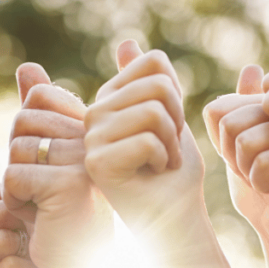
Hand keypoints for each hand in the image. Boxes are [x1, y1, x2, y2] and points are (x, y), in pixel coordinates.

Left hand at [3, 63, 112, 267]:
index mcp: (92, 129)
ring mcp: (84, 160)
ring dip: (14, 185)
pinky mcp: (68, 184)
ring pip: (16, 150)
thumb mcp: (43, 160)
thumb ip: (39, 112)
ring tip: (41, 208)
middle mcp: (94, 140)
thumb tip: (27, 67)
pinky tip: (38, 221)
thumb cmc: (56, 219)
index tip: (43, 167)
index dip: (26, 132)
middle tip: (40, 193)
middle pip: (22, 122)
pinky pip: (12, 178)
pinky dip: (13, 203)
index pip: (38, 98)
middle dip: (17, 161)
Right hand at [83, 41, 205, 245]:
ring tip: (160, 162)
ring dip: (172, 143)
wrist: (172, 221)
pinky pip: (149, 140)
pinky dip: (165, 160)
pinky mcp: (96, 163)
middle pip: (158, 87)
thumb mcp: (168, 119)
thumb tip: (128, 44)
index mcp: (107, 100)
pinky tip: (152, 175)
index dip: (177, 95)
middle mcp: (92, 115)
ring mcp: (90, 139)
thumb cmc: (174, 176)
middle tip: (166, 151)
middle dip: (177, 121)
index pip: (154, 64)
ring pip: (154, 112)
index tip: (168, 129)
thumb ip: (150, 82)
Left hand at [203, 65, 268, 251]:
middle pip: (231, 121)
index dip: (223, 142)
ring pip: (246, 141)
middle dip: (234, 157)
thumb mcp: (240, 150)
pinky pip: (264, 162)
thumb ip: (235, 115)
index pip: (221, 107)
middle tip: (258, 171)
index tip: (246, 158)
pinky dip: (262, 184)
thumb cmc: (263, 195)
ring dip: (248, 171)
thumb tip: (251, 68)